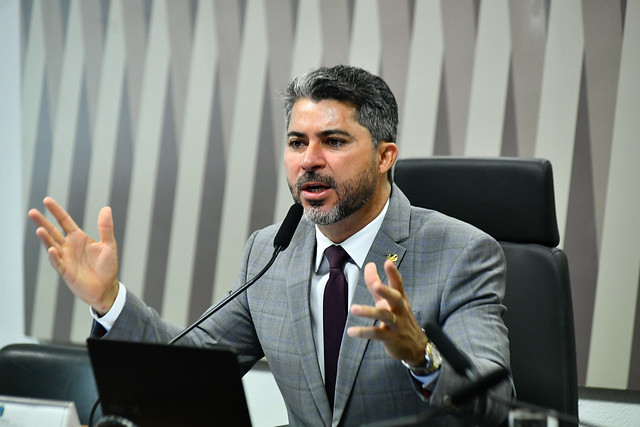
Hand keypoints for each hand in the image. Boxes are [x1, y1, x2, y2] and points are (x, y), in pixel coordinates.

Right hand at [28, 197, 118, 314]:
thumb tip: (106, 208)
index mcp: (78, 238)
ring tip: (39, 229)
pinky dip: (53, 256)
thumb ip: (106, 227)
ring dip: (45, 238)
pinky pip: (57, 262)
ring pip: (51, 245)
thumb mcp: (109, 245)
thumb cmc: (107, 266)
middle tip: (32, 212)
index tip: (46, 200)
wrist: (106, 288)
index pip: (64, 221)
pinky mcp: (65, 271)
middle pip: (52, 232)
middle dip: (42, 222)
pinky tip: (51, 249)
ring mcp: (65, 258)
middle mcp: (69, 246)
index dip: (56, 211)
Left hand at [347, 260, 427, 365]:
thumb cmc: (399, 318)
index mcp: (400, 299)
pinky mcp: (390, 338)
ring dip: (368, 312)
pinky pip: (376, 334)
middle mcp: (400, 310)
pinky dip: (363, 332)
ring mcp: (396, 324)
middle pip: (395, 298)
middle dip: (386, 291)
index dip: (393, 273)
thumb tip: (369, 265)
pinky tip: (351, 331)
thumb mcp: (388, 301)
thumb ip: (376, 284)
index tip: (388, 262)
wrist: (415, 346)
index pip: (398, 284)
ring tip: (353, 309)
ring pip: (384, 316)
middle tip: (376, 285)